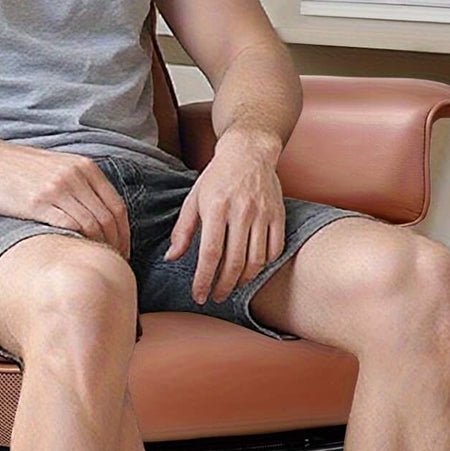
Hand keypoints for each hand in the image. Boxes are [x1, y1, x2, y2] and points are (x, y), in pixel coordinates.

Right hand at [0, 138, 129, 259]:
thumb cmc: (17, 167)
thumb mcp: (56, 166)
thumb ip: (78, 183)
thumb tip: (95, 212)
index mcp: (84, 167)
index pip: (117, 205)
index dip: (124, 233)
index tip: (123, 250)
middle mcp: (75, 176)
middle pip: (109, 217)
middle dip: (117, 245)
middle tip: (115, 263)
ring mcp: (58, 188)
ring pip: (92, 224)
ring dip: (99, 248)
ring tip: (97, 263)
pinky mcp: (38, 202)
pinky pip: (69, 226)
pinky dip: (78, 243)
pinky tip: (77, 255)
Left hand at [163, 130, 284, 303]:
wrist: (249, 153)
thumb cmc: (217, 177)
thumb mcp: (193, 199)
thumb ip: (183, 230)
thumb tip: (171, 258)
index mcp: (216, 208)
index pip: (210, 254)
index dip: (204, 279)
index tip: (199, 295)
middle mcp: (241, 212)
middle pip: (234, 262)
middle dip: (223, 286)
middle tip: (216, 297)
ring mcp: (262, 214)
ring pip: (256, 260)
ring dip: (243, 280)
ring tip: (232, 286)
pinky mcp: (278, 215)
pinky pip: (274, 249)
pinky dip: (263, 265)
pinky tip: (251, 269)